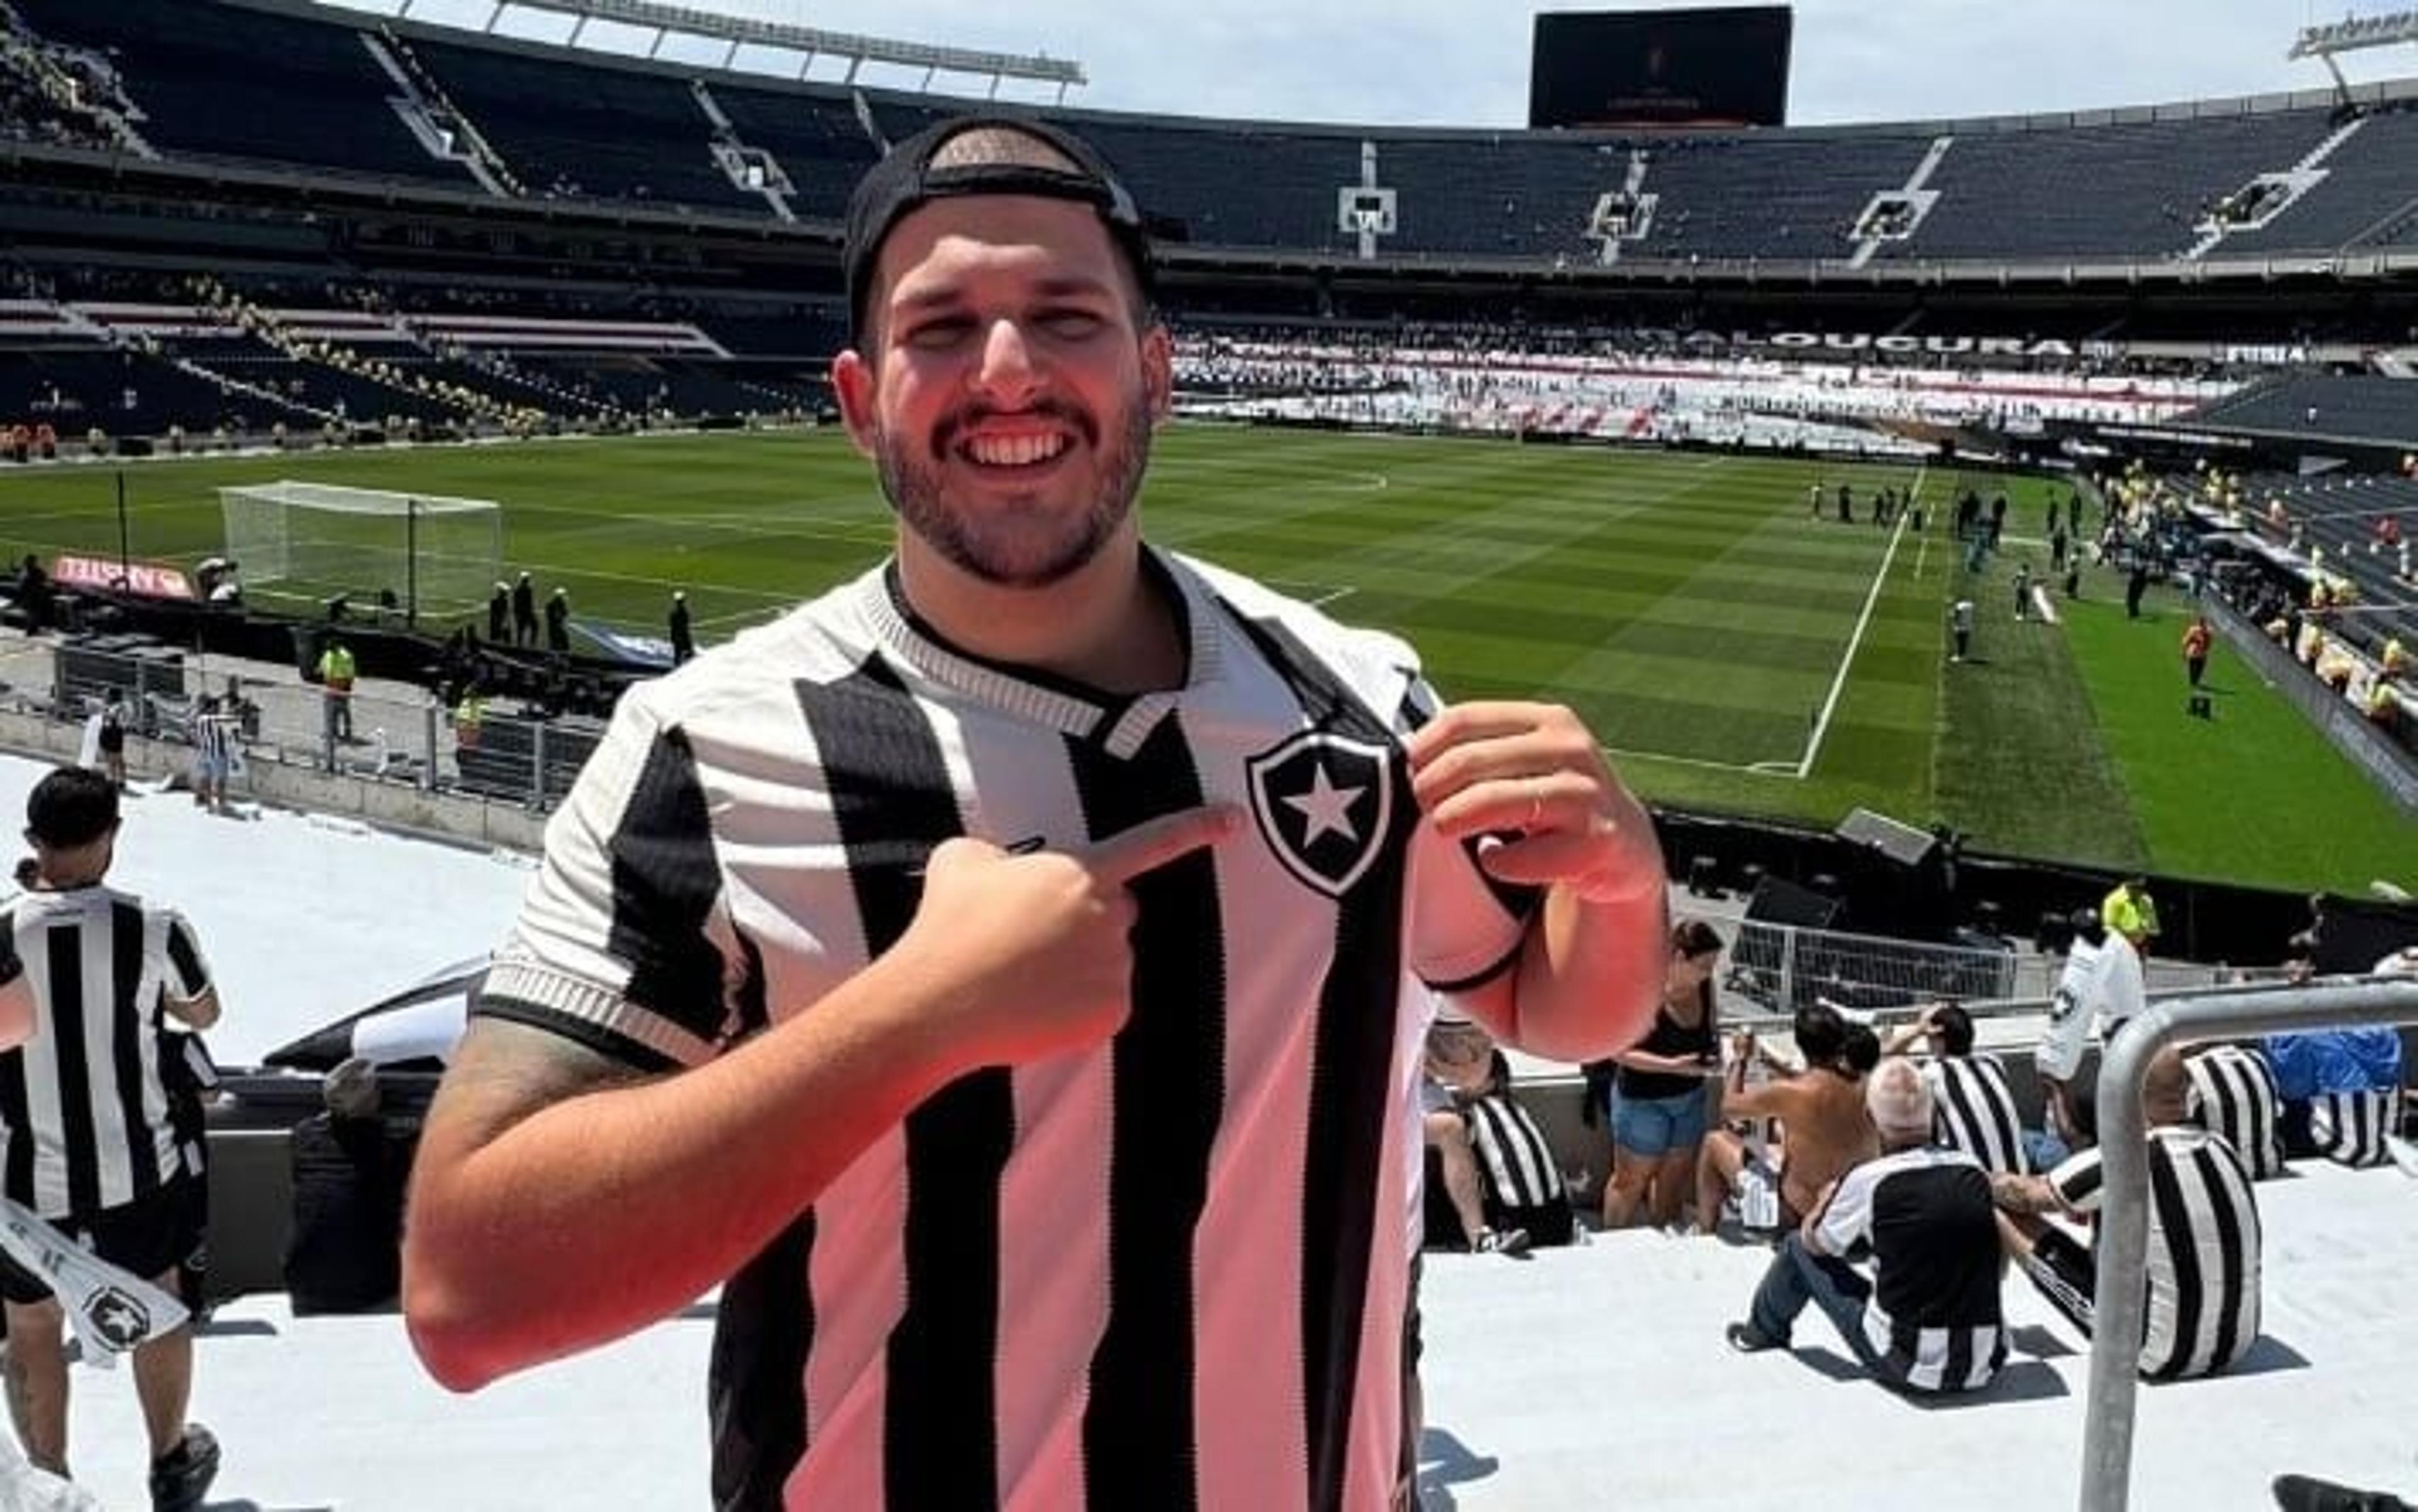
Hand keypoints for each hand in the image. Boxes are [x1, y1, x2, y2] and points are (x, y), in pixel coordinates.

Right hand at [889, 806, 1239, 1069]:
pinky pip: (1104, 1003)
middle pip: (1117, 910)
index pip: (1152, 842)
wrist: (936, 1003)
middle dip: (1086, 919)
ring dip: (1076, 965)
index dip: (1197, 827)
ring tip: (1020, 975)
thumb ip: (1000, 854)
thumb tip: (1001, 869)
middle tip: (1030, 938)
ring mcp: (1115, 968)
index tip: (1236, 819)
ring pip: (1109, 960)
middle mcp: (1109, 916)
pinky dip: (1075, 1007)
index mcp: (1080, 872)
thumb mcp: (962, 859)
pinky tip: (1033, 1006)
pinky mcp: (1112, 1014)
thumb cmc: (947, 927)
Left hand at [1405, 702, 1658, 902]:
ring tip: (1444, 827)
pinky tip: (1493, 857)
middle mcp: (1571, 749)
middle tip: (1423, 807)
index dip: (1424, 748)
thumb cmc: (1557, 799)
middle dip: (1431, 788)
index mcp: (1549, 720)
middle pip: (1470, 761)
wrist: (1623, 844)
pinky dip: (1494, 861)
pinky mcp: (1594, 842)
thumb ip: (1481, 750)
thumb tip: (1409, 757)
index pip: (1464, 720)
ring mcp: (1586, 794)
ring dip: (1453, 818)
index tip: (1409, 771)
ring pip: (1492, 801)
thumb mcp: (1527, 761)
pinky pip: (1520, 856)